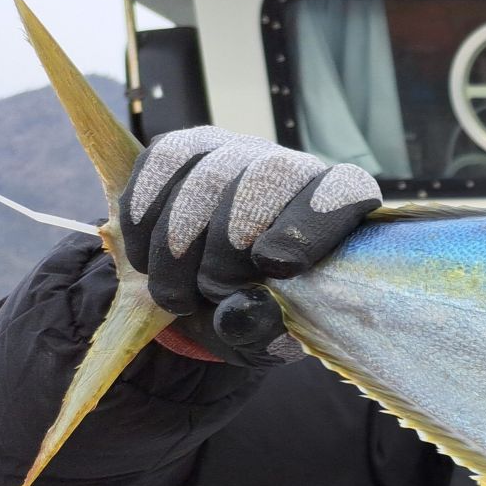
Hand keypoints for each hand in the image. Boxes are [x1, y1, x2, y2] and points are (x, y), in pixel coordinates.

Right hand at [120, 129, 378, 363]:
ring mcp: (241, 152)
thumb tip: (240, 312)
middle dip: (229, 239)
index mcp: (341, 212)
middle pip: (268, 176)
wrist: (212, 298)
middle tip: (210, 289)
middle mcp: (296, 170)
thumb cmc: (261, 315)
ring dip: (178, 241)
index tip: (276, 266)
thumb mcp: (271, 338)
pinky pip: (163, 159)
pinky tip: (142, 257)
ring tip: (172, 294)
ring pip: (209, 171)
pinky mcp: (190, 148)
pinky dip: (144, 211)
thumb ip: (265, 332)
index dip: (308, 225)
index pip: (343, 192)